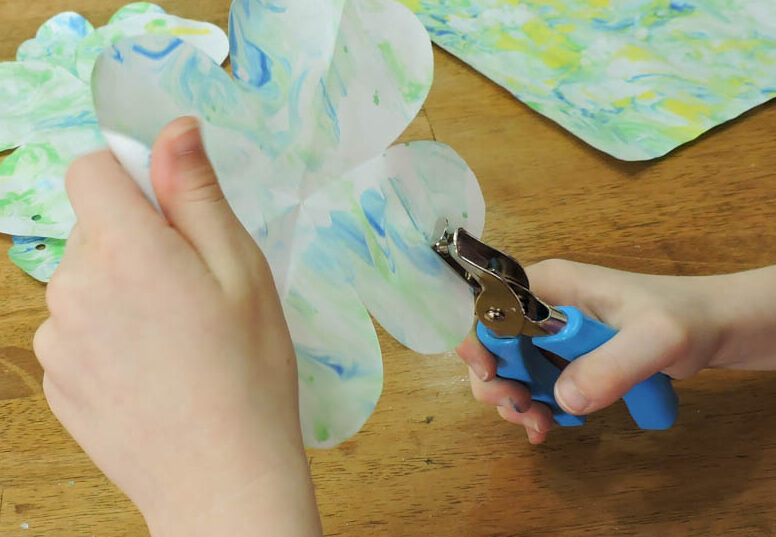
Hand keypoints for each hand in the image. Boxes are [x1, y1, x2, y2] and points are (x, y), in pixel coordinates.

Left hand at [33, 118, 321, 536]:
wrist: (222, 477)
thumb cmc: (248, 370)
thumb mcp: (241, 269)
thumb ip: (197, 193)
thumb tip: (174, 129)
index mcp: (124, 251)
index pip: (88, 169)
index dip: (130, 177)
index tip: (171, 212)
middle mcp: (73, 288)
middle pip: (90, 226)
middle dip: (135, 238)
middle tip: (192, 288)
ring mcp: (56, 338)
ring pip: (84, 280)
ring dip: (120, 288)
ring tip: (175, 337)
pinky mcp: (54, 380)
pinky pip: (76, 329)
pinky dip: (107, 333)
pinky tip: (152, 369)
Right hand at [457, 259, 775, 442]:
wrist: (717, 328)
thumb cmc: (688, 317)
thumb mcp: (656, 338)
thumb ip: (611, 366)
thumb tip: (563, 400)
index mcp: (549, 284)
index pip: (487, 304)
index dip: (475, 338)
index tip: (491, 376)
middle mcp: (541, 306)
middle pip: (491, 343)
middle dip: (497, 382)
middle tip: (525, 411)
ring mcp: (551, 334)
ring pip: (508, 369)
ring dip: (516, 402)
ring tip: (543, 426)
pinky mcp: (566, 357)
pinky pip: (534, 384)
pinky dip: (536, 408)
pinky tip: (553, 424)